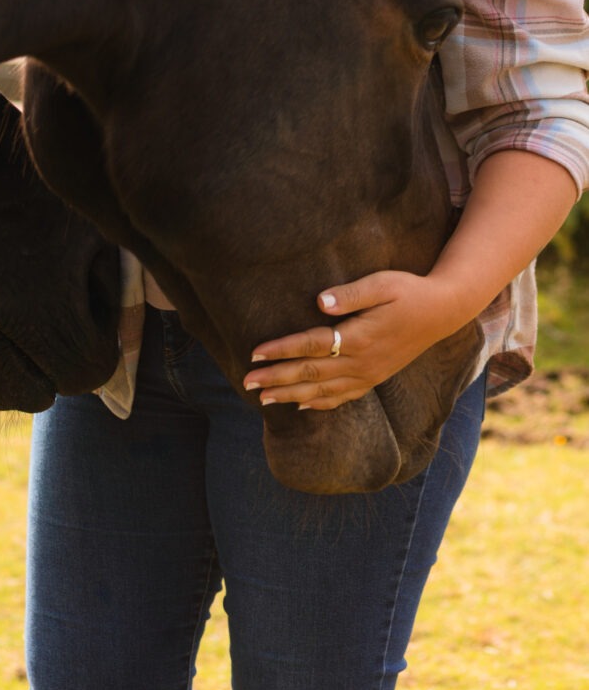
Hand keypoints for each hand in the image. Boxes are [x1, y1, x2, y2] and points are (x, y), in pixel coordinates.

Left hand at [243, 270, 461, 410]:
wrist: (443, 311)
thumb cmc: (409, 291)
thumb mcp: (382, 283)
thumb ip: (351, 294)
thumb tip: (320, 302)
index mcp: (360, 337)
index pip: (311, 346)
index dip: (282, 350)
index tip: (255, 352)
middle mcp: (362, 362)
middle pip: (311, 373)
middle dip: (276, 379)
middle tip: (247, 382)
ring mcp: (369, 373)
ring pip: (323, 390)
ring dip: (291, 395)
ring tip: (263, 399)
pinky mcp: (375, 377)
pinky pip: (343, 397)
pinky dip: (320, 404)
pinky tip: (302, 406)